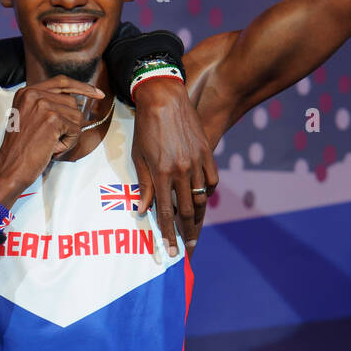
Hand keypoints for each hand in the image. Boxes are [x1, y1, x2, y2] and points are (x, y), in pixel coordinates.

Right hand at [0, 77, 104, 207]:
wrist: (10, 168)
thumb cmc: (20, 150)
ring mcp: (43, 105)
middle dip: (70, 123)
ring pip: (76, 116)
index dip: (82, 87)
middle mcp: (33, 94)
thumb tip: (74, 103)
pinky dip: (69, 143)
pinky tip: (53, 149)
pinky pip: (76, 129)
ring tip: (50, 144)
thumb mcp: (28, 118)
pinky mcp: (52, 119)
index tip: (97, 93)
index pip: (61, 82)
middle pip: (72, 101)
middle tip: (53, 140)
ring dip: (69, 135)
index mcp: (26, 92)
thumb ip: (46, 105)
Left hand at [131, 78, 217, 257]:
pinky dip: (206, 193)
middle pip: (187, 211)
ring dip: (198, 217)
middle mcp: (181, 170)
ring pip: (201, 198)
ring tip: (194, 230)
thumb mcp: (139, 157)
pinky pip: (211, 180)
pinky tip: (201, 200)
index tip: (171, 252)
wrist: (164, 97)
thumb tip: (144, 211)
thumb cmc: (145, 128)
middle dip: (187, 234)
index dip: (168, 235)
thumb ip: (144, 185)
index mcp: (162, 173)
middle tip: (188, 249)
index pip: (167, 213)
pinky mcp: (206, 152)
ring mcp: (197, 161)